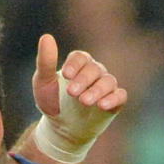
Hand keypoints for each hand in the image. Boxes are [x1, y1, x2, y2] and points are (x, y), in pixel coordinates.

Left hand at [30, 34, 124, 163]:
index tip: (66, 75)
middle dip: (83, 80)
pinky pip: (120, 95)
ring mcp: (105, 86)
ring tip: (84, 101)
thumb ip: (45, 61)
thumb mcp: (43, 82)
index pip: (80, 57)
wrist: (61, 127)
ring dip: (97, 90)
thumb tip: (46, 36)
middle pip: (94, 69)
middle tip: (71, 93)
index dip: (75, 64)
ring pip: (108, 81)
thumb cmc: (52, 100)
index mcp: (78, 64)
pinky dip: (113, 98)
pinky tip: (102, 105)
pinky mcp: (114, 101)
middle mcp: (94, 71)